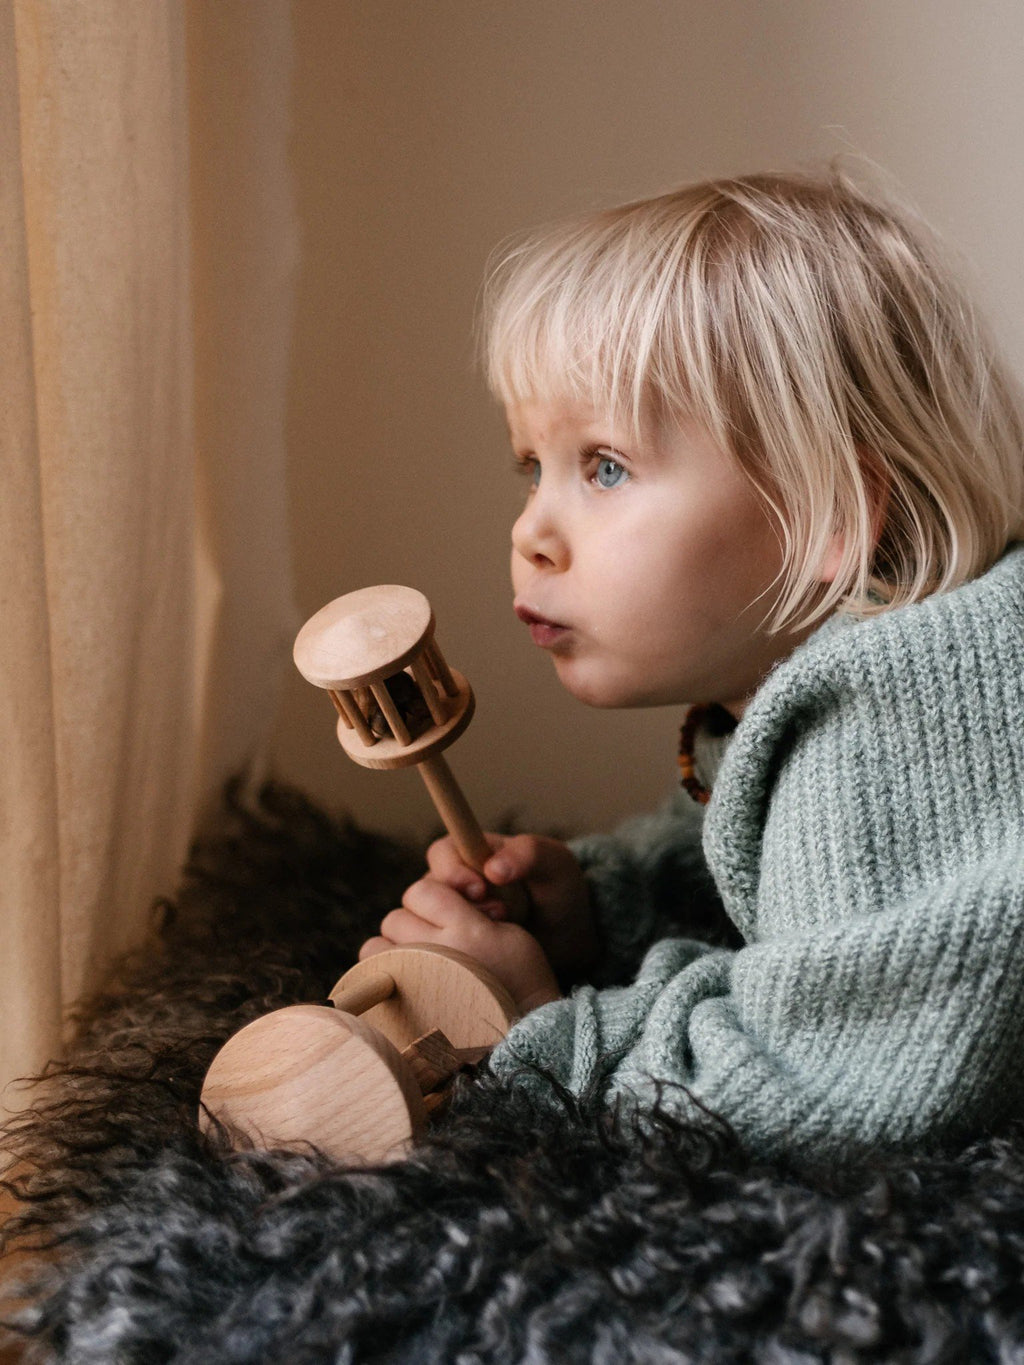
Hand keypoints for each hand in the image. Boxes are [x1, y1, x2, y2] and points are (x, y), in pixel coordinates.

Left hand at [359, 877, 561, 1016]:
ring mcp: (414, 979)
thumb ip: (469, 910)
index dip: (432, 897)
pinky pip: (372, 975)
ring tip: (416, 958)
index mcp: (465, 930)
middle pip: (396, 917)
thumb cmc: (520, 975)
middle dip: (413, 923)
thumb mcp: (508, 931)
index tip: (448, 912)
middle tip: (436, 938)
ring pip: (375, 945)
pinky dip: (381, 972)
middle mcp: (435, 951)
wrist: (521, 1028)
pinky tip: (403, 977)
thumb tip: (435, 899)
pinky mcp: (403, 1003)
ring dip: (392, 947)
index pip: (421, 891)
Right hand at [424, 833, 597, 978]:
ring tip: (499, 932)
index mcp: (470, 852)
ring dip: (460, 929)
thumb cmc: (559, 891)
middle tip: (498, 915)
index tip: (479, 889)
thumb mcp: (554, 864)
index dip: (451, 871)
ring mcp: (450, 915)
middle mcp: (453, 883)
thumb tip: (492, 868)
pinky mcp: (452, 944)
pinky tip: (485, 954)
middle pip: (426, 889)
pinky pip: (436, 947)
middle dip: (458, 904)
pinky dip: (455, 950)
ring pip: (429, 920)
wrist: (566, 938)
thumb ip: (528, 854)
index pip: (441, 854)